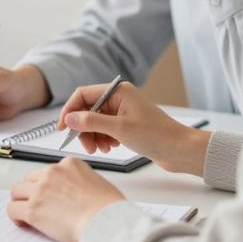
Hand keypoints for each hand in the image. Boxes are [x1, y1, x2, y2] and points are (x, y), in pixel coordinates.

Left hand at [7, 157, 125, 241]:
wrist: (107, 222)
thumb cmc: (109, 209)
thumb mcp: (97, 183)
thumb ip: (80, 182)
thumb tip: (72, 194)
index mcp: (69, 164)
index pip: (48, 172)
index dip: (46, 186)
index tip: (49, 196)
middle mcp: (52, 173)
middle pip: (30, 180)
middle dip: (31, 192)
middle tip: (35, 205)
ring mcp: (41, 190)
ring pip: (17, 192)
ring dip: (20, 202)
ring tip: (25, 213)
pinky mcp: (33, 209)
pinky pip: (12, 209)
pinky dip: (15, 216)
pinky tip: (22, 223)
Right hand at [57, 81, 210, 175]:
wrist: (180, 150)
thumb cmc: (156, 136)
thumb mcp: (118, 129)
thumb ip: (90, 122)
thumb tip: (68, 119)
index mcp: (118, 91)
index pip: (83, 95)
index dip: (69, 111)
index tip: (62, 129)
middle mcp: (119, 98)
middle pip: (87, 109)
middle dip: (83, 128)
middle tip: (86, 146)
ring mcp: (123, 111)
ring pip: (95, 121)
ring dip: (93, 136)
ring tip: (101, 150)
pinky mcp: (127, 124)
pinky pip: (105, 129)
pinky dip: (103, 139)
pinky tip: (111, 148)